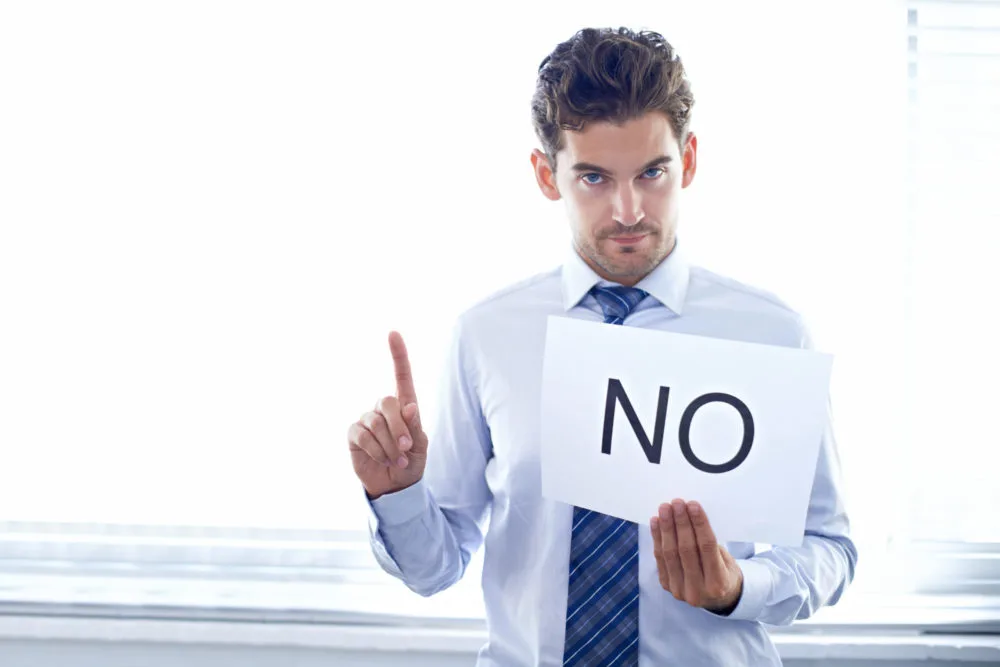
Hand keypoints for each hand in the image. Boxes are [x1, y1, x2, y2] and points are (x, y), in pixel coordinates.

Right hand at [347, 331, 428, 499]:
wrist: (395, 486)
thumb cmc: (412, 462)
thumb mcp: (421, 447)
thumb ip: (415, 427)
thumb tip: (409, 407)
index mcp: (405, 406)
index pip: (402, 376)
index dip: (398, 355)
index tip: (393, 333)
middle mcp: (384, 409)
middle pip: (388, 402)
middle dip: (399, 428)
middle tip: (407, 448)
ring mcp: (367, 419)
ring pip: (375, 422)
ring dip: (389, 445)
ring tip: (398, 459)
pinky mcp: (355, 434)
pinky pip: (363, 435)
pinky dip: (376, 450)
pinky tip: (382, 460)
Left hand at [650, 499, 743, 614]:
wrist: (718, 600)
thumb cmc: (725, 573)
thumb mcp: (727, 561)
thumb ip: (710, 544)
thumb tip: (690, 515)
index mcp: (718, 583)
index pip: (707, 547)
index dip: (699, 524)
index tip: (693, 505)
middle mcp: (698, 590)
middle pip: (686, 549)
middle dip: (680, 523)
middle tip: (677, 502)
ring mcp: (680, 590)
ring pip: (670, 553)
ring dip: (666, 527)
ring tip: (664, 508)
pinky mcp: (667, 586)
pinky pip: (660, 558)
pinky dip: (657, 538)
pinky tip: (656, 522)